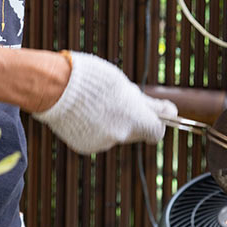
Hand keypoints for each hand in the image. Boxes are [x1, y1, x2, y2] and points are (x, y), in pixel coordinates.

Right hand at [33, 52, 177, 153]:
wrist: (54, 87)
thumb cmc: (92, 79)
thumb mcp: (123, 85)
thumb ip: (147, 103)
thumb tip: (171, 112)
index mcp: (134, 118)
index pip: (156, 132)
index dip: (155, 123)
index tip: (152, 114)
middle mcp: (120, 135)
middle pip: (134, 132)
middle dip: (130, 119)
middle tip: (116, 100)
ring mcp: (101, 143)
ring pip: (114, 134)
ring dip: (110, 123)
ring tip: (93, 103)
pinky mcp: (83, 147)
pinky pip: (96, 138)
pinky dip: (93, 128)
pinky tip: (82, 113)